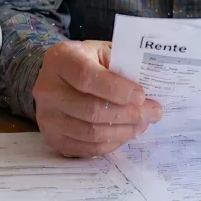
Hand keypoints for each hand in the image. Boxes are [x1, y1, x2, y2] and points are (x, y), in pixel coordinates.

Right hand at [33, 40, 162, 157]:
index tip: (142, 95)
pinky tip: (125, 133)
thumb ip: (122, 65)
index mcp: (61, 59)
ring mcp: (46, 116)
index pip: (87, 77)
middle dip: (129, 114)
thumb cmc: (87, 62)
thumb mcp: (103, 52)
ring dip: (123, 131)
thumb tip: (152, 87)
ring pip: (90, 133)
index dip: (117, 89)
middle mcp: (48, 89)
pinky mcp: (51, 138)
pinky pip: (86, 148)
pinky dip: (111, 144)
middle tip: (153, 113)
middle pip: (91, 110)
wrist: (57, 77)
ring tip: (143, 124)